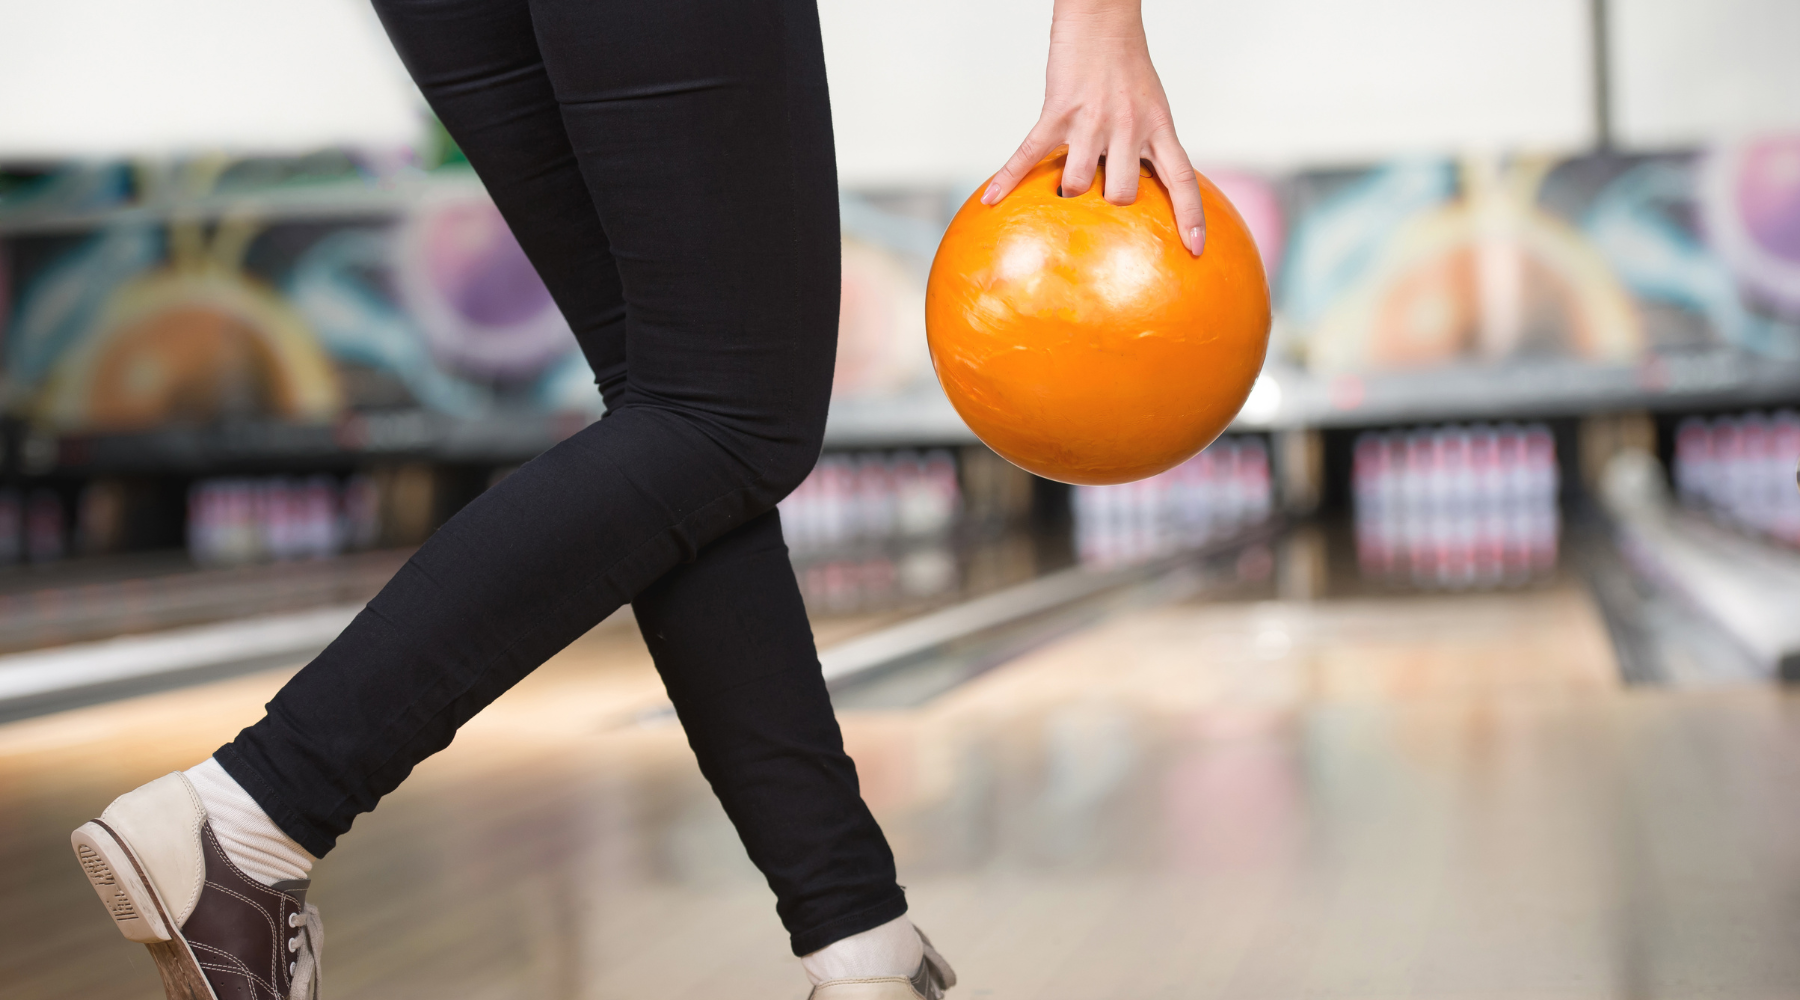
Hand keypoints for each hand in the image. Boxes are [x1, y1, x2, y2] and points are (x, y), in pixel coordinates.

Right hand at [980, 0, 1204, 255]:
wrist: (1102, 17)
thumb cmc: (1127, 63)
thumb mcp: (1151, 106)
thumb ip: (1145, 145)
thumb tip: (1130, 186)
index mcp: (1158, 127)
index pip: (1182, 180)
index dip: (1191, 218)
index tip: (1194, 250)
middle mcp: (1129, 128)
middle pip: (1122, 194)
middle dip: (1109, 203)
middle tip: (1101, 194)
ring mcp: (1092, 122)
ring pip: (1079, 182)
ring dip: (1070, 189)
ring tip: (1067, 183)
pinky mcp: (1057, 112)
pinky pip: (1029, 155)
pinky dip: (1008, 179)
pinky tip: (991, 199)